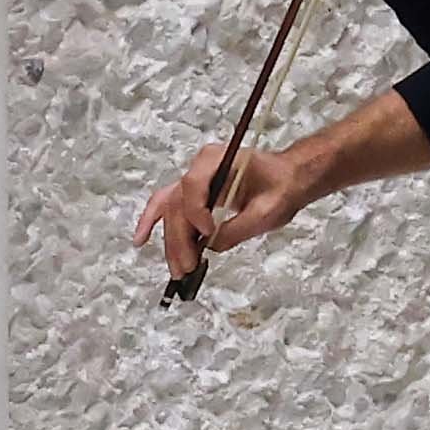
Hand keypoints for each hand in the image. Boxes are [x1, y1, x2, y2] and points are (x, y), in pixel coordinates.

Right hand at [130, 130, 316, 277]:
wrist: (289, 179)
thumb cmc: (282, 187)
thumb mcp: (267, 210)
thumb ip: (238, 228)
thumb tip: (210, 246)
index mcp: (217, 159)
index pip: (192, 185)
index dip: (196, 212)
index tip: (208, 234)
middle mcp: (199, 167)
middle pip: (177, 203)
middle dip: (180, 238)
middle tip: (186, 267)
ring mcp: (193, 181)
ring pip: (171, 211)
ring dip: (171, 241)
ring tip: (177, 269)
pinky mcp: (193, 194)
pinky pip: (167, 207)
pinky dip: (153, 223)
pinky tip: (141, 240)